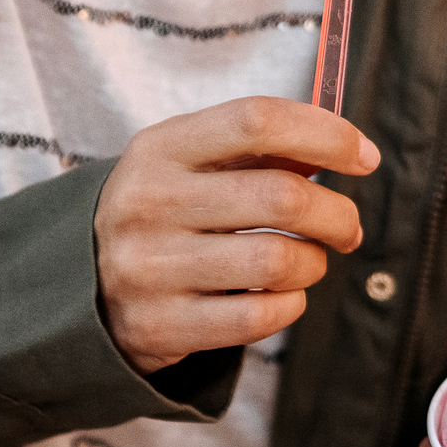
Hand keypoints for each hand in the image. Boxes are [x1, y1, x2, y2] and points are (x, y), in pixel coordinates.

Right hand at [95, 96, 376, 371]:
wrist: (83, 285)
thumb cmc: (165, 213)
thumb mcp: (193, 164)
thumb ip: (263, 150)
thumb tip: (347, 147)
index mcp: (160, 148)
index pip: (256, 120)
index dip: (325, 134)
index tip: (363, 157)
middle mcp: (148, 203)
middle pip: (282, 197)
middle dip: (337, 214)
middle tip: (347, 227)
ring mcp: (149, 268)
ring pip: (278, 262)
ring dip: (314, 263)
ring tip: (308, 262)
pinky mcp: (160, 326)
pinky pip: (259, 316)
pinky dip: (290, 305)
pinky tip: (283, 296)